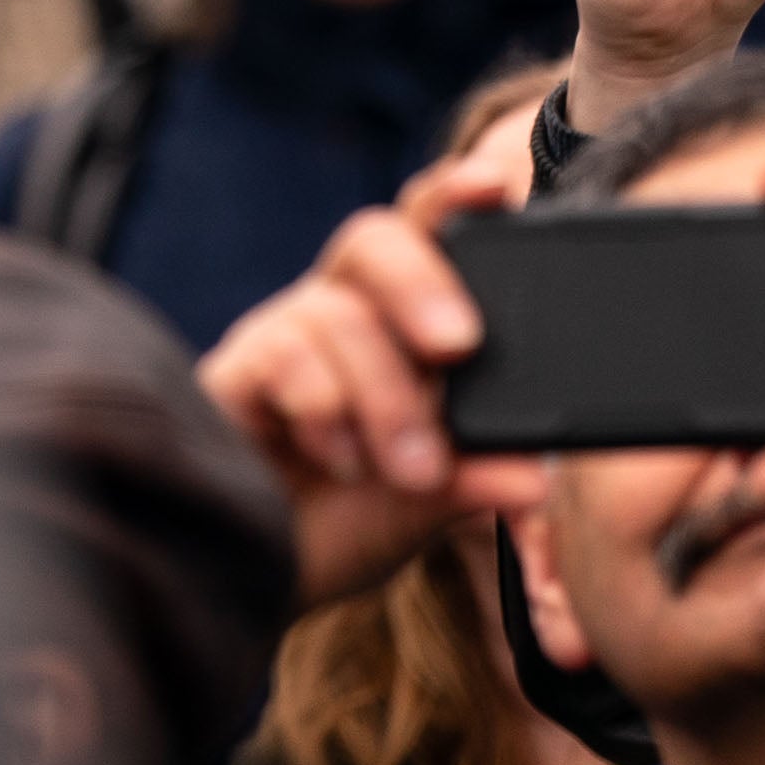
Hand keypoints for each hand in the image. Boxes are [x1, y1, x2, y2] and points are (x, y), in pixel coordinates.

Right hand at [195, 118, 550, 610]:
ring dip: (384, 396)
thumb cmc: (347, 521)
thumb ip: (476, 478)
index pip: (426, 234)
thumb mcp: (429, 504)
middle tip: (458, 344)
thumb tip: (534, 477)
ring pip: (336, 313)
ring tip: (409, 470)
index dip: (456, 197)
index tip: (497, 184)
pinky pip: (282, 355)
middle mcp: (335, 311)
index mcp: (396, 322)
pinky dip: (326, 408)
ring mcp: (280, 338)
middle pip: (372, 238)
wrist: (262, 580)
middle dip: (421, 280)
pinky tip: (340, 459)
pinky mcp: (231, 376)